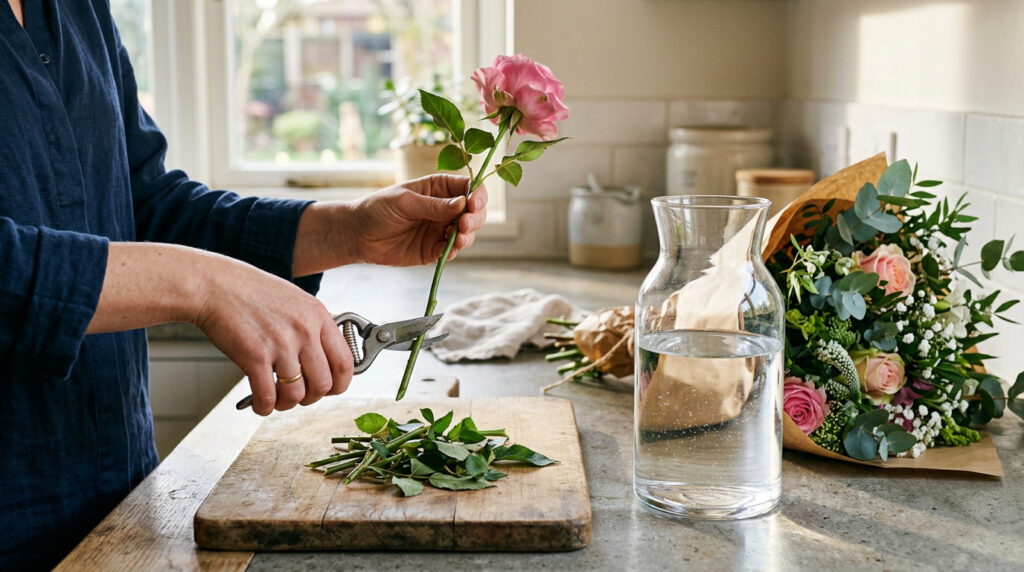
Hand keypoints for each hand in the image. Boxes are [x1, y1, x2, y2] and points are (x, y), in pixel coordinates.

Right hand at [192, 253, 353, 415]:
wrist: (214, 285)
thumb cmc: (251, 292)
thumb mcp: (295, 300)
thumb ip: (313, 326)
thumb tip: (324, 357)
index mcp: (318, 315)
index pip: (345, 362)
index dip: (339, 384)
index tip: (328, 389)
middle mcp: (305, 330)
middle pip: (323, 384)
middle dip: (311, 398)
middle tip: (298, 395)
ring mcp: (281, 343)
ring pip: (297, 395)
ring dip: (286, 404)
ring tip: (276, 399)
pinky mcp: (255, 356)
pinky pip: (268, 396)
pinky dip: (264, 407)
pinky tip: (259, 404)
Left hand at [291, 174, 487, 273]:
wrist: (358, 235)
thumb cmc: (378, 209)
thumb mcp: (405, 202)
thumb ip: (434, 205)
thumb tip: (463, 204)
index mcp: (438, 188)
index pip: (468, 187)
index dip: (477, 194)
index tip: (473, 203)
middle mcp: (444, 208)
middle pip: (474, 211)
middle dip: (475, 217)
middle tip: (465, 224)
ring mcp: (440, 229)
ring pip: (468, 232)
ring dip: (468, 235)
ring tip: (459, 237)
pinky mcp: (434, 250)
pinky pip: (452, 250)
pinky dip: (455, 250)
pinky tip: (450, 248)